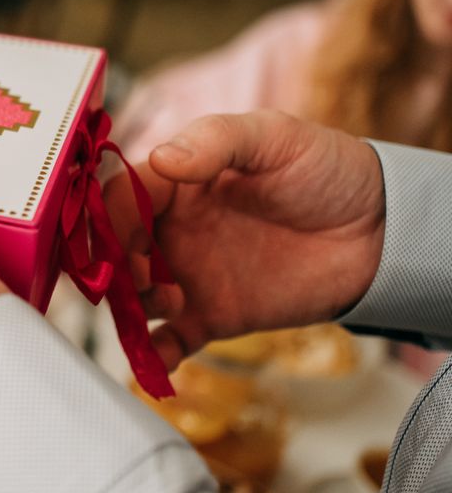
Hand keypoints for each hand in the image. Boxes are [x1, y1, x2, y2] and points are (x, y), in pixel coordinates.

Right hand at [106, 111, 385, 371]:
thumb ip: (215, 140)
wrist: (381, 231)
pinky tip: (162, 356)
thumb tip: (160, 158)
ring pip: (133, 296)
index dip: (110, 219)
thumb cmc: (326, 170)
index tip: (123, 239)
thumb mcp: (273, 136)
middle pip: (114, 251)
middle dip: (114, 268)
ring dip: (133, 306)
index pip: (119, 198)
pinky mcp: (212, 316)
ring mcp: (189, 275)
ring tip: (172, 304)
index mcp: (176, 183)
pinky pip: (169, 340)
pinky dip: (154, 354)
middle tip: (145, 279)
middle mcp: (172, 229)